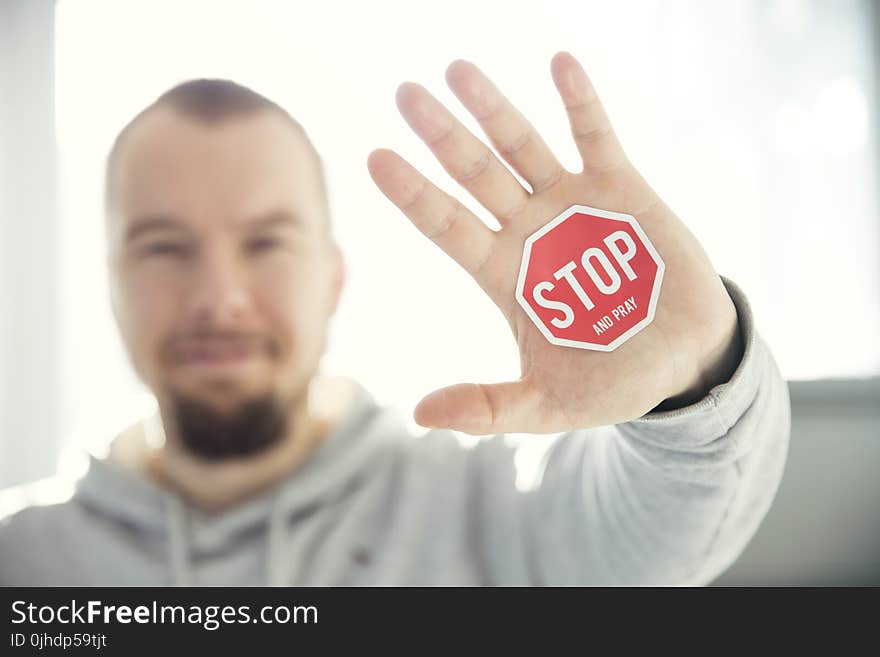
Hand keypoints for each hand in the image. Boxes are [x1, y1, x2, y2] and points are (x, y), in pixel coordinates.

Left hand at [367, 52, 742, 434]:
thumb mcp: (546, 405)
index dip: (413, 195)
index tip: (376, 158)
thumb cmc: (611, 381)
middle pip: (475, 175)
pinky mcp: (620, 189)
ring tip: (457, 69)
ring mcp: (572, 204)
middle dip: (442, 136)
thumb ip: (488, 406)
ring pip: (522, 147)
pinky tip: (559, 63)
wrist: (683, 361)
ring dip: (493, 109)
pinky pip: (596, 137)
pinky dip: (580, 102)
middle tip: (405, 94)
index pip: (447, 227)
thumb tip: (418, 415)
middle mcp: (528, 231)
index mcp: (503, 275)